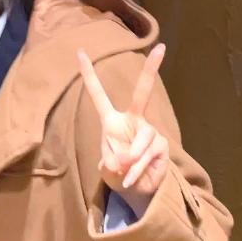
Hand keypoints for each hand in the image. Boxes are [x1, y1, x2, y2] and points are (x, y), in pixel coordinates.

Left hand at [77, 44, 169, 211]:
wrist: (137, 191)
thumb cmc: (118, 173)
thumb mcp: (107, 168)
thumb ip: (111, 161)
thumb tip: (124, 160)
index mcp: (112, 121)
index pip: (98, 94)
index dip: (89, 74)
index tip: (80, 51)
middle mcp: (133, 121)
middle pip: (143, 94)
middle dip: (151, 71)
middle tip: (161, 48)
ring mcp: (149, 132)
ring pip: (143, 138)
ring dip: (132, 158)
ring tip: (124, 171)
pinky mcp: (161, 146)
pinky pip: (148, 154)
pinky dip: (137, 170)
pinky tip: (129, 179)